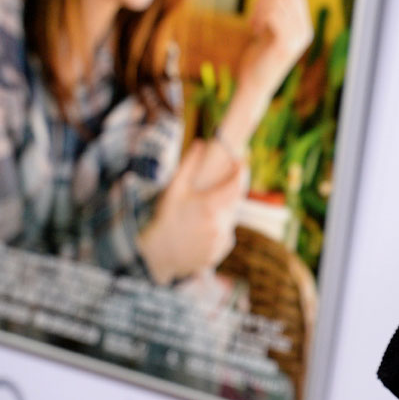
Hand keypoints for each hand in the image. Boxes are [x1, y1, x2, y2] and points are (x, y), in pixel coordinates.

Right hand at [138, 140, 245, 283]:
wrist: (157, 255)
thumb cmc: (164, 219)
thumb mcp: (174, 189)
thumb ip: (189, 164)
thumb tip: (201, 143)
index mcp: (211, 206)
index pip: (238, 184)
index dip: (241, 171)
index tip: (240, 162)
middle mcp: (220, 224)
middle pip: (235, 201)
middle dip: (228, 191)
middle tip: (212, 189)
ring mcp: (221, 240)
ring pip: (230, 218)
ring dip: (222, 211)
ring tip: (200, 213)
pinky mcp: (220, 251)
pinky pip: (225, 233)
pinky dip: (218, 228)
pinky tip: (200, 229)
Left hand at [237, 0, 312, 102]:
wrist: (255, 86)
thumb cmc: (258, 57)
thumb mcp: (269, 29)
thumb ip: (275, 9)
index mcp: (304, 25)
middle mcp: (305, 30)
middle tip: (254, 11)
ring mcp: (297, 38)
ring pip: (278, 1)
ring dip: (259, 7)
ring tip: (253, 23)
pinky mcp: (285, 44)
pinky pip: (273, 15)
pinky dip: (259, 17)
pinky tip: (254, 30)